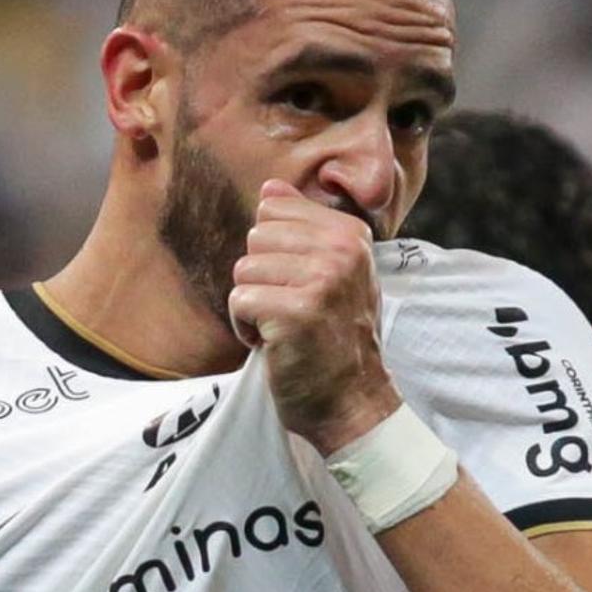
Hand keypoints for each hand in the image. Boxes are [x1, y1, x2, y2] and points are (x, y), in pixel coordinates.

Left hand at [228, 181, 397, 452]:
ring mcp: (322, 280)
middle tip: (291, 311)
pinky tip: (275, 344)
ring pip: (244, 268)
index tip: (300, 285)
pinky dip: (246, 328)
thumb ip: (302, 227)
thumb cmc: (335, 340)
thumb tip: (270, 188)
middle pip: (256, 237)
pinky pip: (239, 299)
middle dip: (261, 278)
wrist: (352, 402)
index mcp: (351, 234)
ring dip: (253, 306)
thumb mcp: (332, 274)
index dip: (274, 253)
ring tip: (284, 328)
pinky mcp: (297, 312)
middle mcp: (342, 251)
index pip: (274, 210)